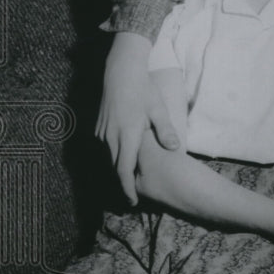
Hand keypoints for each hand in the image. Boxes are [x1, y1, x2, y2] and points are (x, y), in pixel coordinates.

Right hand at [95, 32, 179, 204]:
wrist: (120, 71)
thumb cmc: (143, 89)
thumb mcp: (158, 109)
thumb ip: (166, 131)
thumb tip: (175, 149)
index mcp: (127, 135)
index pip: (123, 170)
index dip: (127, 189)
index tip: (131, 202)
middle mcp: (111, 136)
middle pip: (115, 168)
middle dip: (123, 183)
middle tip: (135, 196)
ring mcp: (102, 132)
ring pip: (109, 158)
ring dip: (118, 169)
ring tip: (131, 180)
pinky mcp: (98, 127)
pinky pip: (105, 148)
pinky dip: (114, 156)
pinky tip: (124, 157)